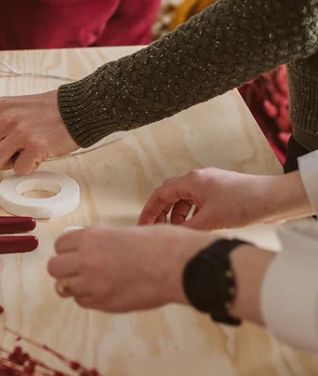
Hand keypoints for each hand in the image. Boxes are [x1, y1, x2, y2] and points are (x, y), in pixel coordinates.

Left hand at [0, 91, 77, 173]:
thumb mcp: (15, 108)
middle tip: (13, 154)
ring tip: (25, 154)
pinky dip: (29, 167)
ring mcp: (20, 132)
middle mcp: (5, 118)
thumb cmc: (46, 112)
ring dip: (9, 164)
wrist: (77, 109)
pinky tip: (39, 154)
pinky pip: (19, 170)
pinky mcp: (35, 146)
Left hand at [47, 226, 212, 312]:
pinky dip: (88, 298)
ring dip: (74, 285)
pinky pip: (82, 302)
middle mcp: (86, 259)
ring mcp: (93, 282)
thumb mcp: (122, 232)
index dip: (67, 250)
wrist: (177, 264)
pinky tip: (103, 292)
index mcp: (90, 237)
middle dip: (63, 269)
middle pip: (54, 267)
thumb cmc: (158, 244)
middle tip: (76, 270)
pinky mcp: (104, 302)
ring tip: (90, 283)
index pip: (60, 244)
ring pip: (64, 287)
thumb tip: (86, 247)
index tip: (73, 253)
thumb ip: (100, 241)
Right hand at [138, 168, 311, 229]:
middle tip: (155, 230)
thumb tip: (169, 238)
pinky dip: (192, 215)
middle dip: (161, 214)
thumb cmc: (244, 203)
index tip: (142, 227)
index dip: (149, 211)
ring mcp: (209, 185)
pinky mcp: (220, 193)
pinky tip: (196, 227)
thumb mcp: (210, 220)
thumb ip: (186, 229)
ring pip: (184, 200)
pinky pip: (197, 203)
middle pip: (169, 195)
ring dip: (177, 216)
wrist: (275, 199)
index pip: (160, 194)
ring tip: (178, 231)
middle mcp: (197, 180)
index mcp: (191, 181)